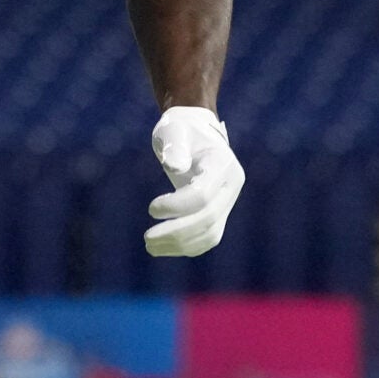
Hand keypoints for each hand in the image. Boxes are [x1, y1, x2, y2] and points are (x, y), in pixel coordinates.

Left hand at [145, 106, 243, 257]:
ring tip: (150, 246)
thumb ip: (175, 146)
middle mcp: (232, 186)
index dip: (176, 206)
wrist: (195, 133)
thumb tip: (175, 167)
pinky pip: (207, 238)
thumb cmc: (180, 130)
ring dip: (179, 245)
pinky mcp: (220, 213)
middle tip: (147, 239)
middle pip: (208, 219)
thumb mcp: (173, 130)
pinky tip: (162, 247)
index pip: (202, 195)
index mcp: (223, 164)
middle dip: (176, 232)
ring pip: (210, 234)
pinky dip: (186, 246)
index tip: (151, 209)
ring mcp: (228, 201)